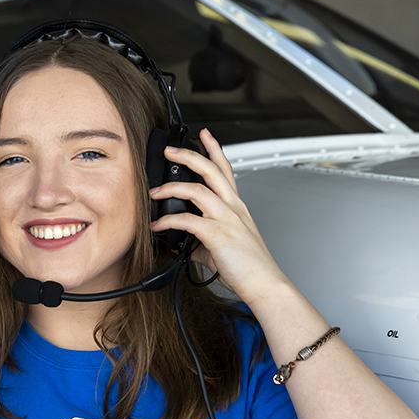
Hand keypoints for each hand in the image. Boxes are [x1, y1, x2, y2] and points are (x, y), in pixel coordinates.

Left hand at [147, 128, 289, 303]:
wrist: (264, 283)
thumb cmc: (248, 266)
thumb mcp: (222, 246)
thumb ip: (201, 240)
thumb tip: (181, 242)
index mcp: (236, 207)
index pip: (226, 169)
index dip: (215, 149)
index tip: (204, 134)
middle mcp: (233, 208)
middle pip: (211, 170)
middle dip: (188, 156)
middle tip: (169, 150)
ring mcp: (227, 219)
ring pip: (197, 190)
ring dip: (171, 188)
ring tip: (153, 191)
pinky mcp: (218, 235)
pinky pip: (188, 220)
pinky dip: (169, 221)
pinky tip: (158, 225)